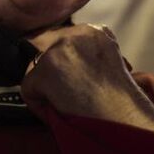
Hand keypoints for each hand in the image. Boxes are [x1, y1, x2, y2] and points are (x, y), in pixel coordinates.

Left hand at [21, 24, 153, 132]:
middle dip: (49, 74)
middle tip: (71, 97)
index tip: (73, 83)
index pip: (59, 38)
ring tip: (71, 105)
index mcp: (95, 31)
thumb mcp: (106, 66)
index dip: (61, 65)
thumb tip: (58, 63)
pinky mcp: (48, 67)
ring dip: (46, 90)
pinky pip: (28, 90)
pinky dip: (39, 106)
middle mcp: (78, 32)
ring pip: (34, 70)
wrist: (125, 122)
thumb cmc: (120, 105)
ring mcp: (62, 48)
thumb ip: (84, 56)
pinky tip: (62, 111)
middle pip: (41, 49)